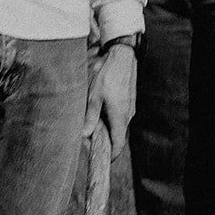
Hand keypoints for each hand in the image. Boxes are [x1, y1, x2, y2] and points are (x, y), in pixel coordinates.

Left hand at [84, 43, 136, 159]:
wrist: (122, 56)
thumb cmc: (107, 74)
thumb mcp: (94, 95)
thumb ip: (90, 116)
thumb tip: (85, 134)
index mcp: (120, 117)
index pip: (118, 145)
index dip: (110, 155)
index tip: (100, 158)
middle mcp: (128, 115)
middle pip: (117, 136)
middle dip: (104, 141)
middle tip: (89, 140)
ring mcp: (129, 108)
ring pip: (118, 125)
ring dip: (106, 128)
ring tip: (91, 125)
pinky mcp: (128, 101)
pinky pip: (119, 116)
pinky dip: (110, 119)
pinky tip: (98, 111)